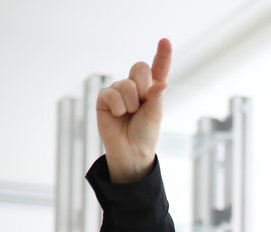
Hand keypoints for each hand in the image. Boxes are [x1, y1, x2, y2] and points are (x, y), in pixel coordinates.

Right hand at [95, 38, 171, 182]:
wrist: (131, 150)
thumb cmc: (145, 132)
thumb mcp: (155, 114)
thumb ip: (156, 97)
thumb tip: (161, 83)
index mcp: (152, 88)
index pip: (158, 67)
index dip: (162, 55)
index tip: (165, 41)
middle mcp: (135, 86)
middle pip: (139, 68)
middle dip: (142, 86)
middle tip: (141, 104)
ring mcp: (119, 90)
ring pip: (126, 84)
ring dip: (130, 103)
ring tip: (129, 115)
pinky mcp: (104, 98)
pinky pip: (111, 93)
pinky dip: (118, 107)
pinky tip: (118, 115)